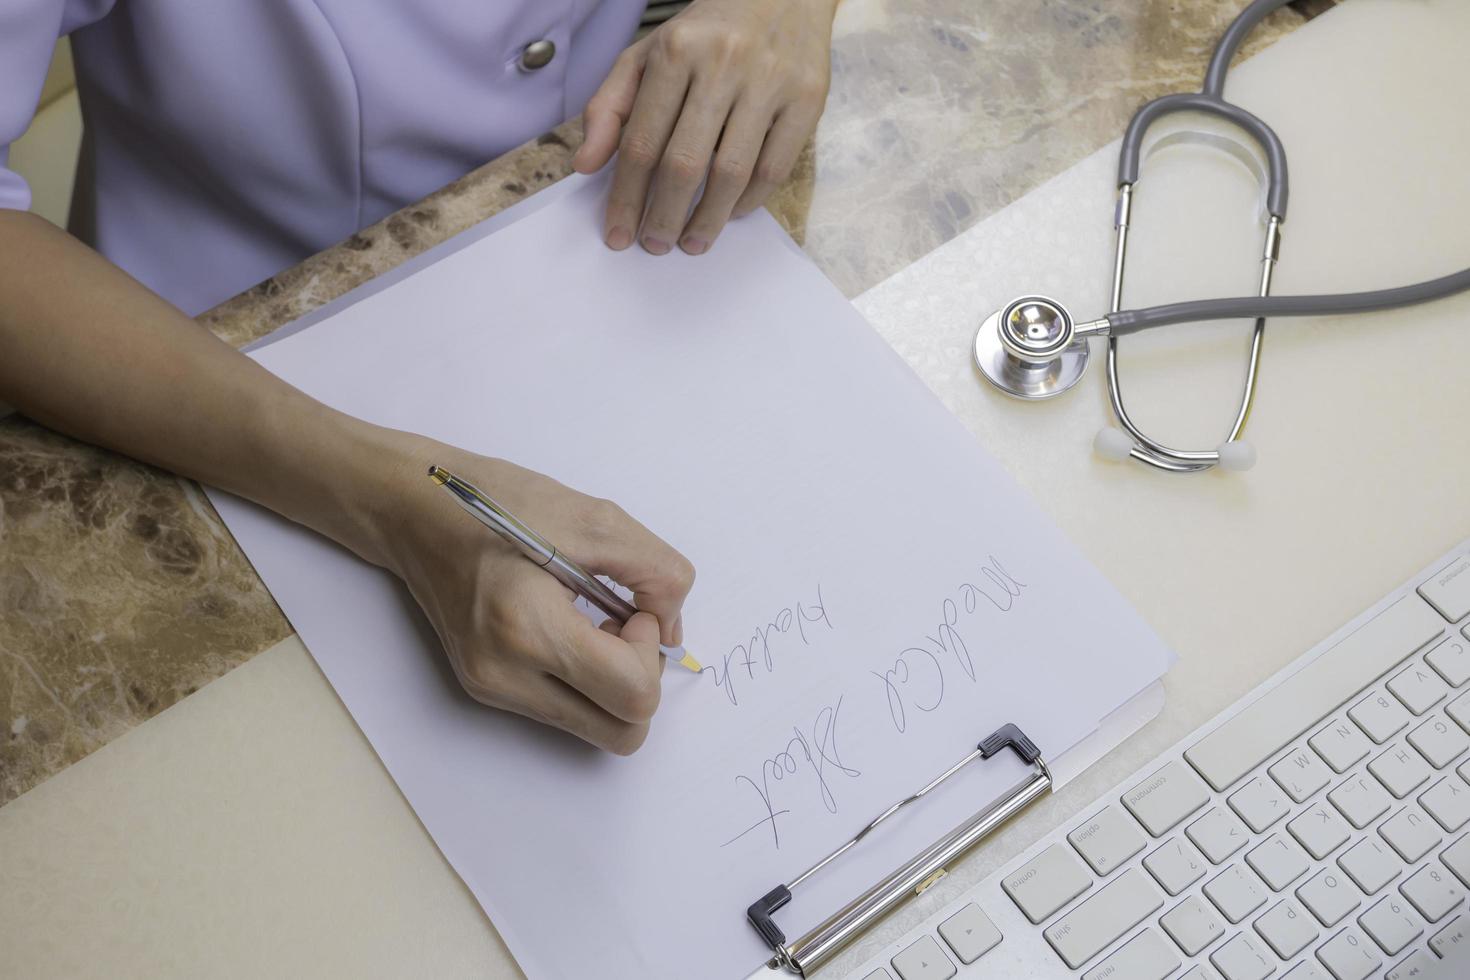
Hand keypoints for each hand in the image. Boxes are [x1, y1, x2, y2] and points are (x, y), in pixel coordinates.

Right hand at [377, 439, 695, 753]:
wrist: (415, 511)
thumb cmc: (499, 502)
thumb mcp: (597, 519)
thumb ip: (657, 574)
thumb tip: (671, 629)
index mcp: (529, 628)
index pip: (632, 694)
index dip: (650, 652)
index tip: (630, 608)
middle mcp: (506, 676)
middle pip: (621, 733)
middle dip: (639, 680)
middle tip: (619, 623)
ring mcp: (492, 689)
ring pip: (596, 729)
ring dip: (613, 683)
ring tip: (591, 623)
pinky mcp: (487, 689)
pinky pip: (566, 710)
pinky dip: (586, 680)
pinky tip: (568, 630)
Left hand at [572, 0, 837, 255]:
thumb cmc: (706, 34)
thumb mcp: (647, 55)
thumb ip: (610, 107)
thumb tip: (586, 165)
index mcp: (676, 52)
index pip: (642, 141)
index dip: (626, 196)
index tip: (618, 234)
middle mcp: (724, 64)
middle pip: (684, 163)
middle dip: (664, 216)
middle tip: (654, 245)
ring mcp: (770, 82)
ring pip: (732, 173)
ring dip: (707, 220)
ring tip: (691, 243)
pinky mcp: (807, 99)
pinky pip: (775, 168)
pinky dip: (749, 201)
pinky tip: (730, 214)